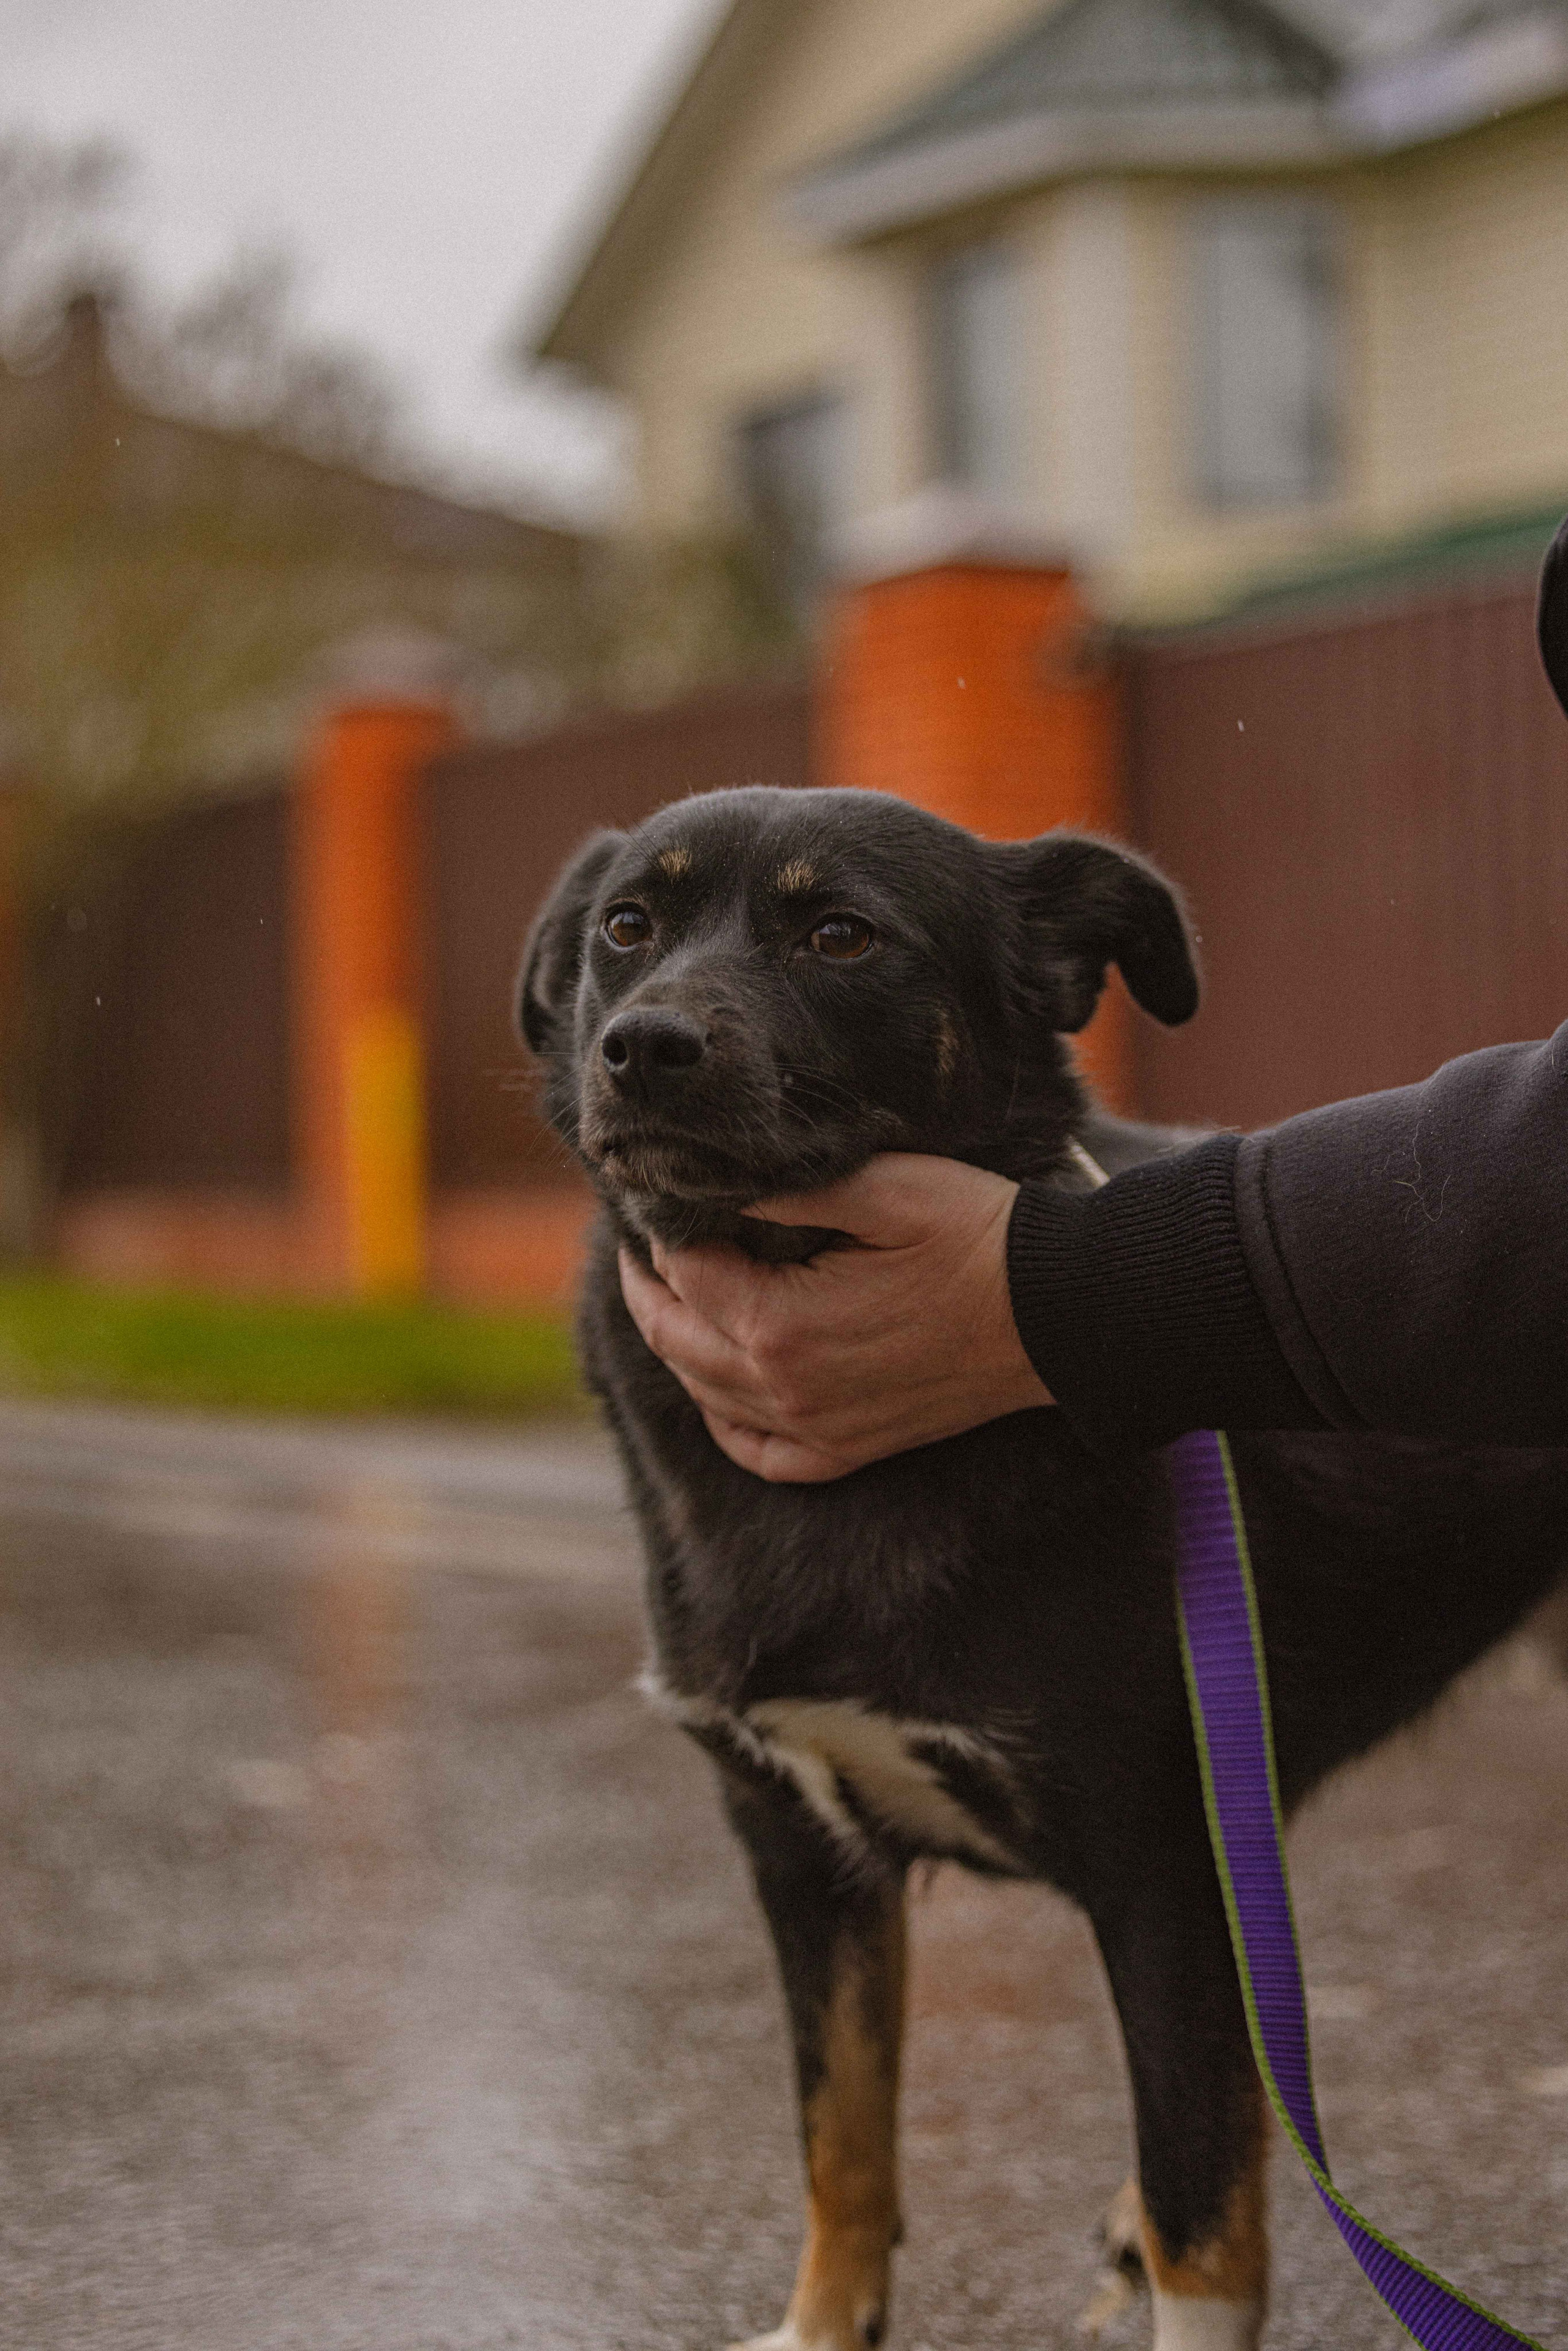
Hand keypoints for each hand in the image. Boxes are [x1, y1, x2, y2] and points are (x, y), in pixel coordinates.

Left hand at [617, 1153, 1052, 1482]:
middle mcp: (785, 1390)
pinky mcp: (850, 1449)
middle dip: (646, 1289)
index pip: (682, 1275)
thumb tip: (719, 1187)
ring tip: (671, 1296)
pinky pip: (759, 1454)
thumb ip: (790, 1189)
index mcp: (780, 1324)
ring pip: (706, 1395)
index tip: (657, 1198)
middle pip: (674, 1341)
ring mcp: (817, 1429)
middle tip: (638, 1245)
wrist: (1060, 1314)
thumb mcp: (885, 1187)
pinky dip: (724, 1421)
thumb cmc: (978, 1236)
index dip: (660, 1232)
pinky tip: (720, 1389)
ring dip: (677, 1344)